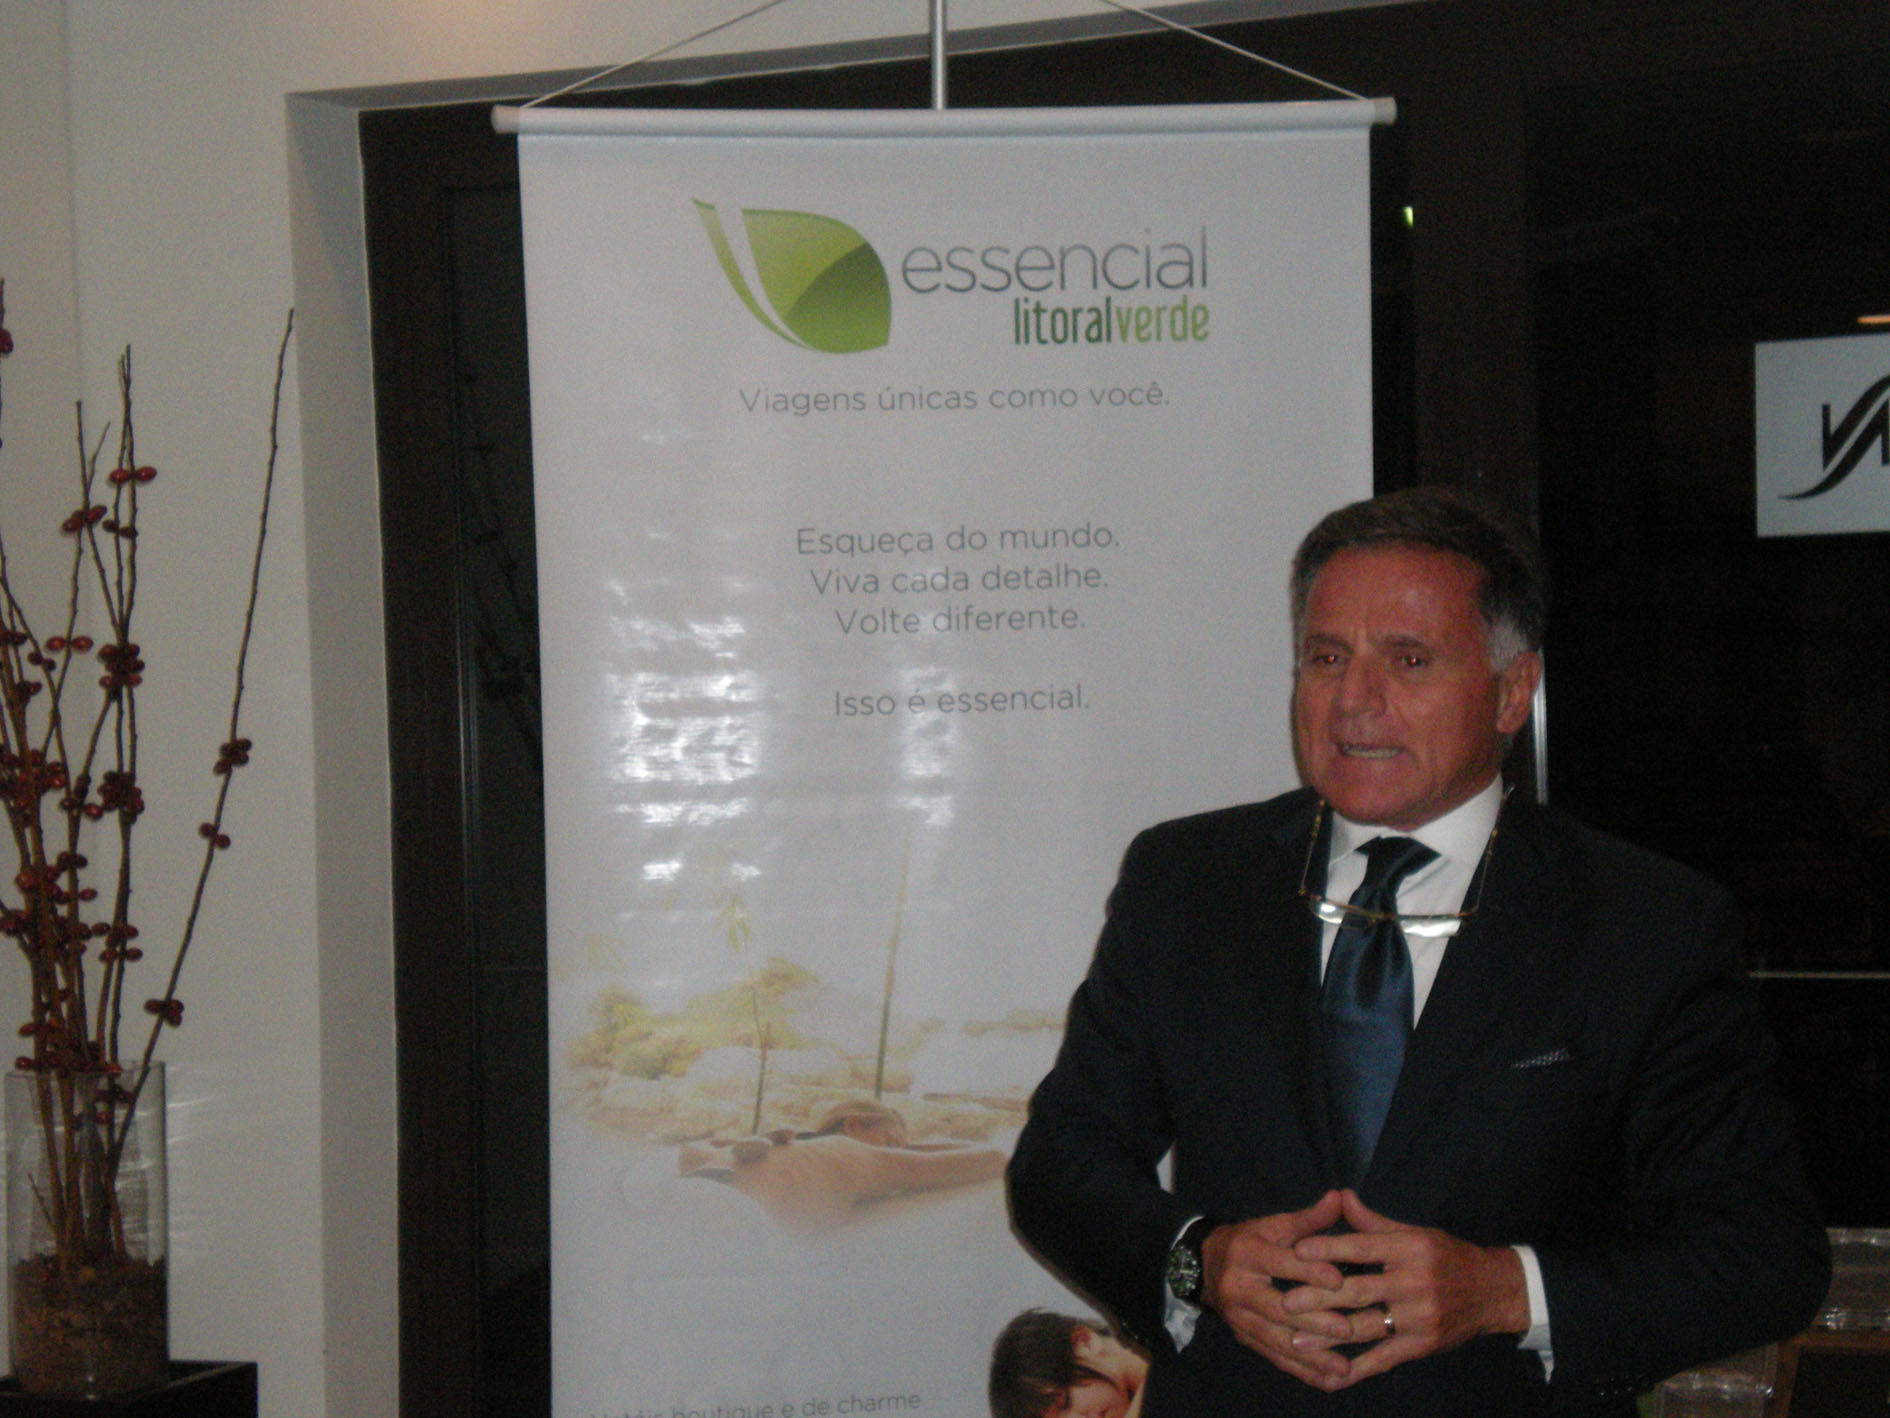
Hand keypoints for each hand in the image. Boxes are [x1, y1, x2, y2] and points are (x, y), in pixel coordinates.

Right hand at [1199, 1190, 1354, 1388]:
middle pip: (1277, 1308)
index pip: (1280, 1263)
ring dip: (1311, 1356)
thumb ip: (1309, 1219)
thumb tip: (1340, 1197)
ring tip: (1344, 1368)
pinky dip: (1302, 1370)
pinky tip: (1328, 1380)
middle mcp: (1237, 1287)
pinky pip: (1274, 1357)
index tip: (1339, 1280)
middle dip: (1313, 1321)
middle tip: (1347, 1329)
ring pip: (1276, 1340)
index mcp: (1246, 1253)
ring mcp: (1238, 1317)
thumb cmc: (1249, 1241)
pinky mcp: (1243, 1337)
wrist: (1204, 1265)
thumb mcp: (1273, 1225)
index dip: (1309, 1271)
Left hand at [1280, 1190, 1530, 1385]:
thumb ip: (1373, 1221)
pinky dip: (1357, 1369)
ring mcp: (1419, 1317)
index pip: (1361, 1247)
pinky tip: (1333, 1375)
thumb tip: (1340, 1196)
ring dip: (1328, 1335)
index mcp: (1409, 1249)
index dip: (1327, 1250)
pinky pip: (1384, 1358)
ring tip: (1295, 1338)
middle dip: (1319, 1297)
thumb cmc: (1446, 1256)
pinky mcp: (1422, 1345)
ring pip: (1366, 1326)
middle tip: (1285, 1302)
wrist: (1493, 1291)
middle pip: (1358, 1290)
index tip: (1296, 1251)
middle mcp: (1414, 1282)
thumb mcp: (1414, 1233)